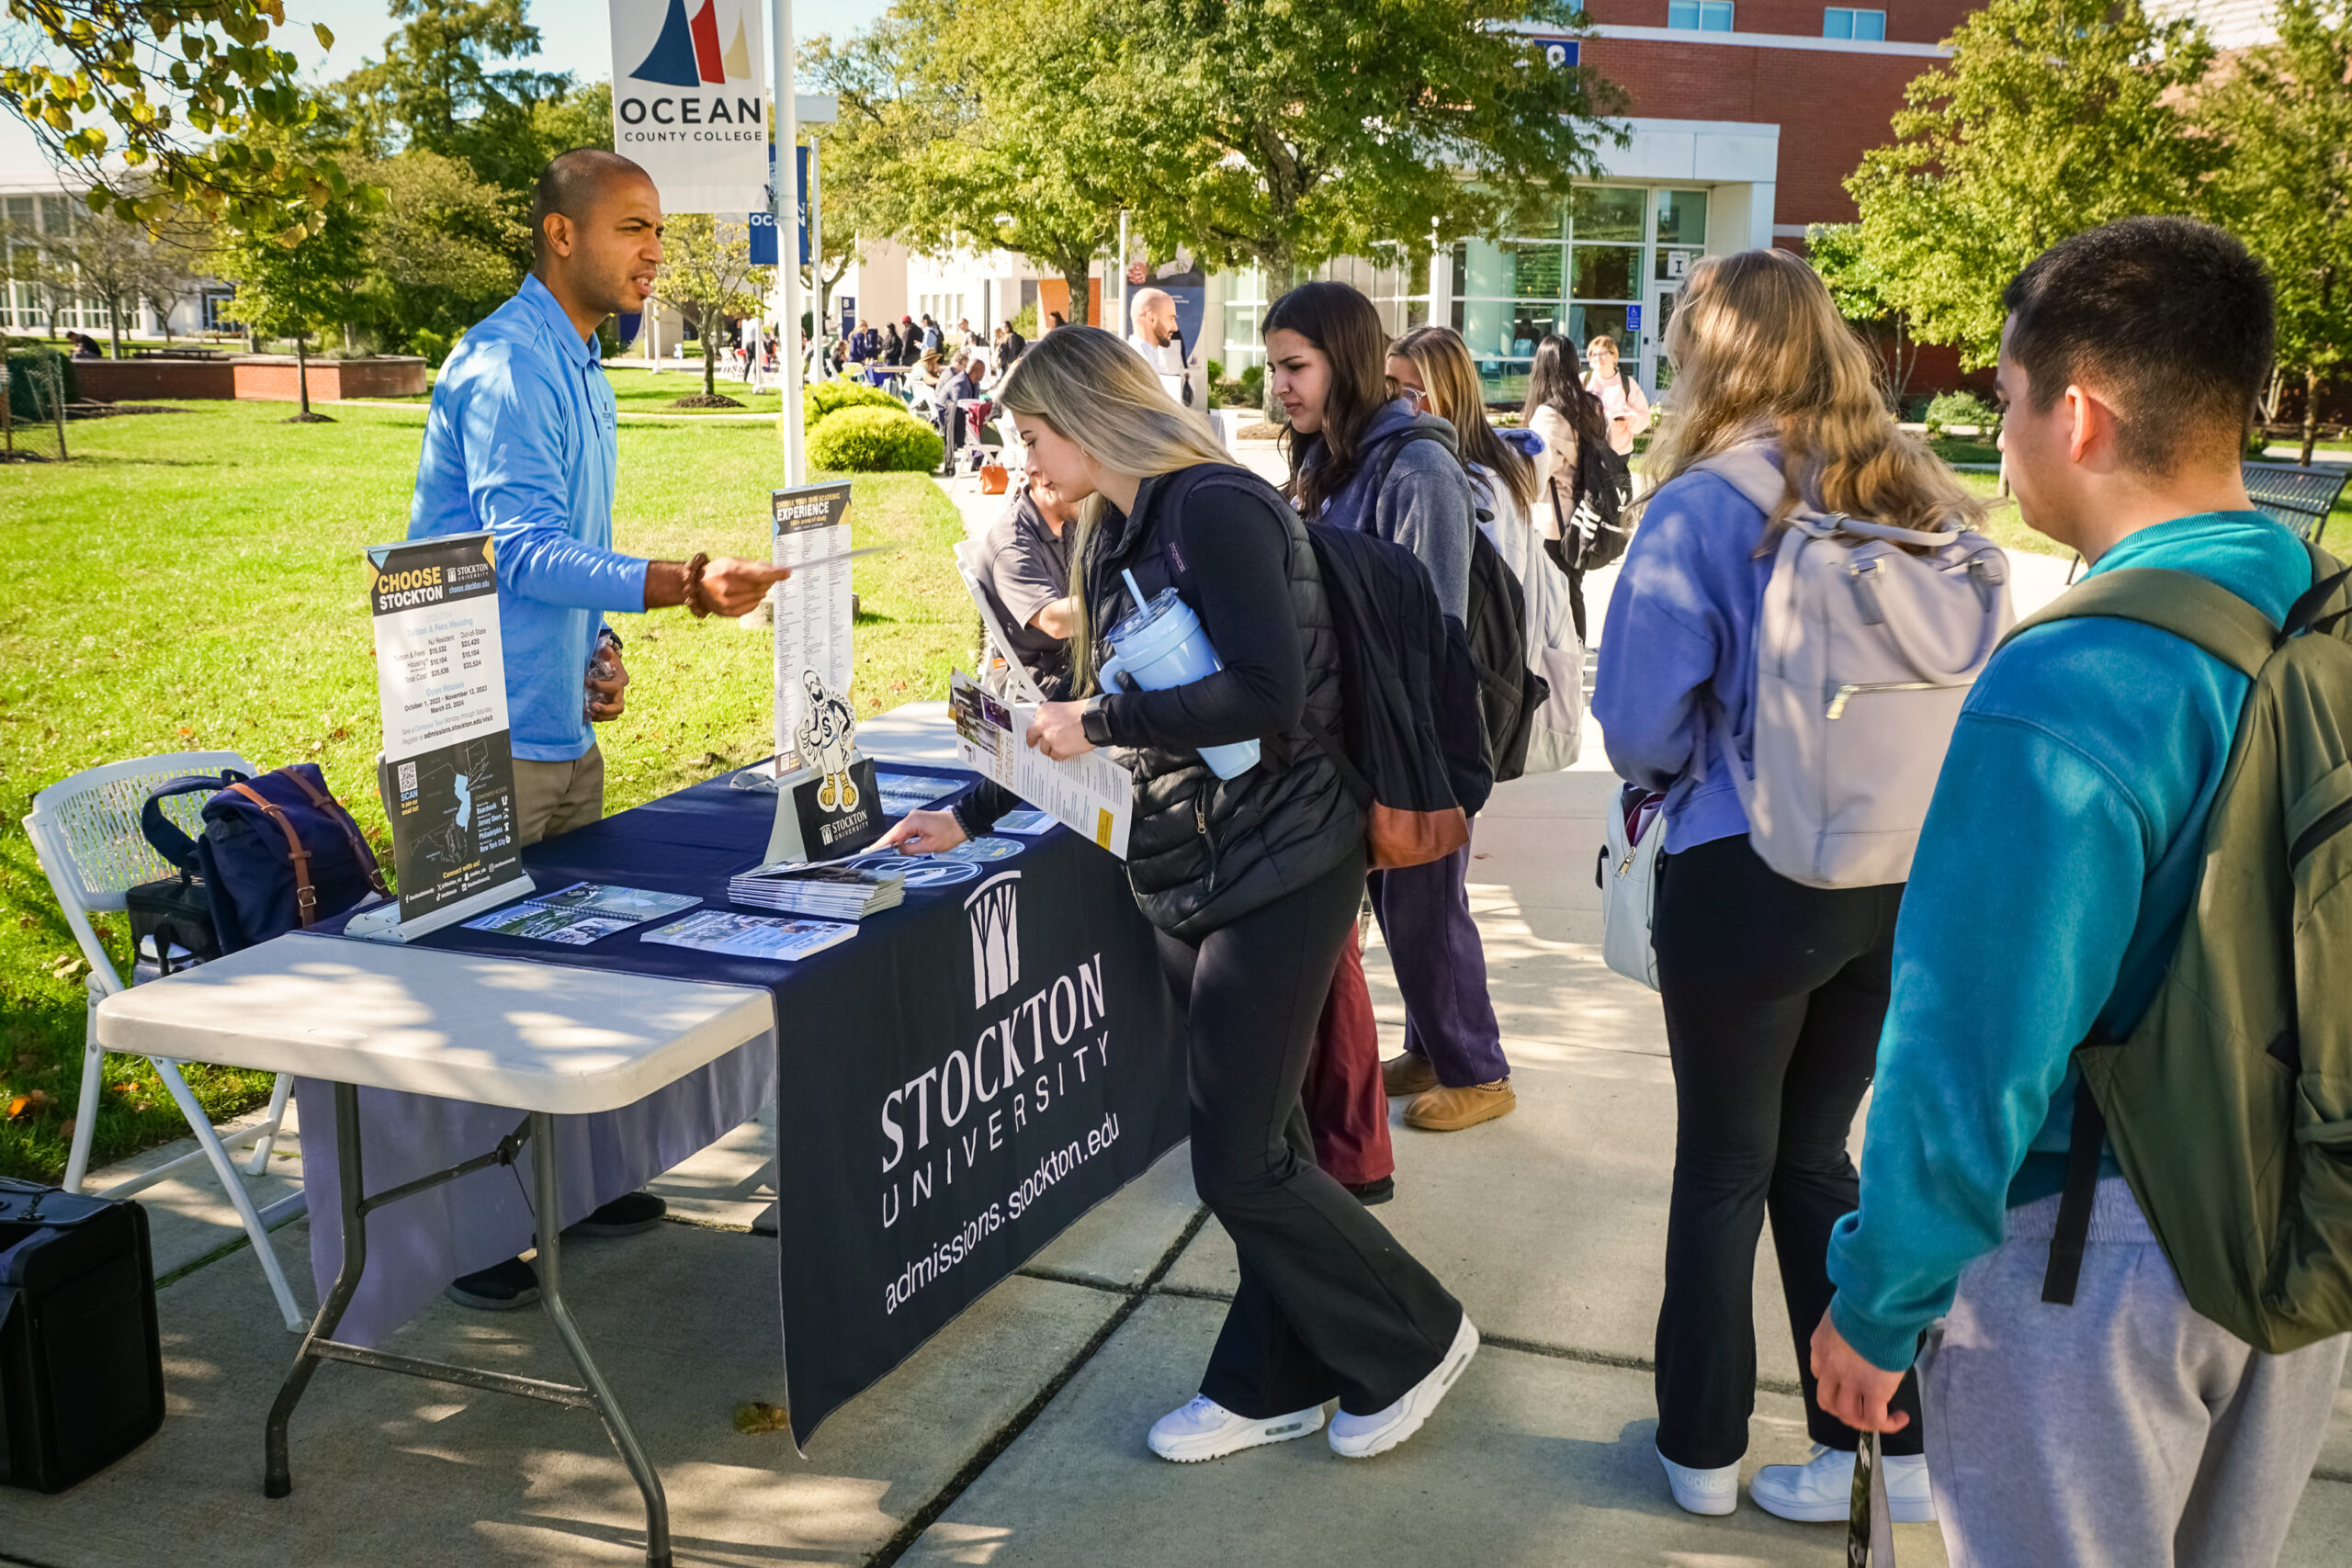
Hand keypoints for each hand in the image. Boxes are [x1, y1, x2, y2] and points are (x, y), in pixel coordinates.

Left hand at [585, 646, 629, 721]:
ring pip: (614, 715)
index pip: (615, 687)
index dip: (601, 686)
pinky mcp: (608, 706)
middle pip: (619, 707)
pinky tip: (586, 715)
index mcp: (621, 680)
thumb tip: (606, 650)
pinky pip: (606, 717)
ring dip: (601, 716)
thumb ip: (606, 653)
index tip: (586, 681)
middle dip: (605, 709)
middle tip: (591, 706)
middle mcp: (620, 693)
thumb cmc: (606, 659)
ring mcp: (614, 701)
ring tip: (588, 713)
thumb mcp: (607, 654)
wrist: (606, 666)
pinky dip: (597, 718)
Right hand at [700, 556, 791, 616]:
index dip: (775, 574)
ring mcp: (728, 602)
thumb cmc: (718, 571)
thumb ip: (755, 566)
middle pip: (761, 586)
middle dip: (769, 581)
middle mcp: (728, 588)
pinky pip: (752, 606)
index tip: (787, 572)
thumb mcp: (733, 561)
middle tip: (771, 576)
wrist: (697, 587)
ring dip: (761, 589)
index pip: (759, 574)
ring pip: (758, 596)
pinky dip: (754, 599)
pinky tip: (746, 593)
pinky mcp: (730, 612)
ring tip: (751, 584)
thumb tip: (777, 570)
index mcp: (729, 571)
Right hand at [876, 809, 966, 854]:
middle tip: (874, 855)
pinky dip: (901, 839)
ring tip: (883, 853)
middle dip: (885, 844)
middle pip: (894, 833)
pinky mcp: (918, 821)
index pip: (892, 835)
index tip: (871, 851)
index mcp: (912, 822)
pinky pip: (906, 831)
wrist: (963, 823)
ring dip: (894, 842)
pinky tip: (897, 847)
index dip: (881, 844)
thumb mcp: (929, 846)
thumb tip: (897, 851)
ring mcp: (915, 818)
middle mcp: (911, 817)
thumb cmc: (949, 834)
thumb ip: (910, 849)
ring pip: (900, 832)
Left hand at [1026, 700, 1093, 761]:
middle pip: (1032, 736)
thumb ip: (1055, 716)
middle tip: (1033, 744)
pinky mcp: (1058, 749)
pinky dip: (1061, 755)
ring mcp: (1049, 738)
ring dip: (1051, 749)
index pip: (1034, 722)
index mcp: (1044, 711)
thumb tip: (1054, 724)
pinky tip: (1067, 752)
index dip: (1038, 729)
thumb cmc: (1086, 711)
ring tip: (1061, 746)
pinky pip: (1055, 756)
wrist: (1096, 719)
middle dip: (1033, 741)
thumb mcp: (1065, 707)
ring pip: (1044, 748)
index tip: (1038, 732)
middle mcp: (1043, 724)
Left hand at [1810, 1309, 1910, 1433]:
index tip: (1847, 1382)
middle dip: (1841, 1410)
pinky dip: (1887, 1424)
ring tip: (1881, 1417)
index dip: (1832, 1382)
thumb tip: (1862, 1331)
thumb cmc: (1864, 1302)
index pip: (1819, 1373)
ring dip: (1862, 1421)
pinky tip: (1900, 1418)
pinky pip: (1876, 1419)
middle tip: (1860, 1408)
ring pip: (1848, 1415)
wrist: (1876, 1306)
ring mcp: (1851, 1382)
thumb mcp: (1843, 1312)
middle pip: (1827, 1401)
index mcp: (1821, 1346)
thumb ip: (1846, 1326)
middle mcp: (1831, 1368)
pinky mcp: (1874, 1391)